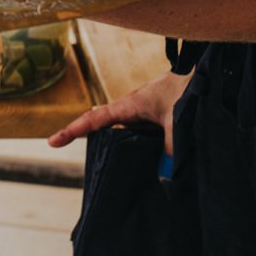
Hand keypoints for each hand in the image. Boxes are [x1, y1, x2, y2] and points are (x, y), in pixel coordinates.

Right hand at [47, 70, 189, 156]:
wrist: (202, 75)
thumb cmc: (186, 91)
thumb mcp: (177, 123)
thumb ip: (169, 152)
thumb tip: (163, 179)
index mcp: (128, 105)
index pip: (94, 119)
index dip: (73, 130)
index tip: (52, 141)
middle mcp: (129, 108)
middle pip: (97, 121)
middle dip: (78, 130)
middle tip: (56, 143)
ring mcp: (139, 112)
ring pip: (115, 127)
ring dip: (104, 139)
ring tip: (97, 160)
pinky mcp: (151, 117)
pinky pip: (131, 130)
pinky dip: (125, 141)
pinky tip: (132, 157)